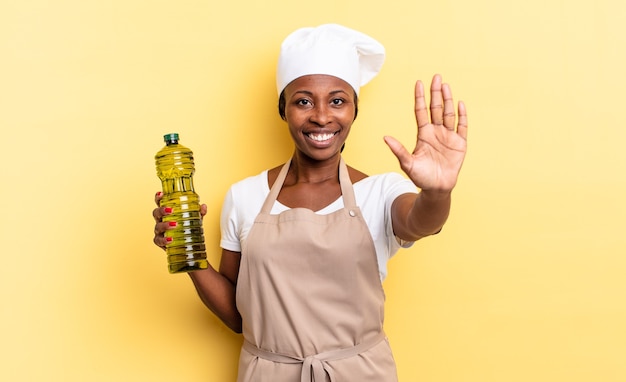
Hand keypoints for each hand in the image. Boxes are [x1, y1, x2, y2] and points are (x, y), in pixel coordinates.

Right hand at [152, 192, 207, 249]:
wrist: (186, 245)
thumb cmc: (187, 229)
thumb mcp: (195, 219)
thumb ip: (199, 213)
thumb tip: (203, 206)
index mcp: (167, 212)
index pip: (160, 202)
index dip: (158, 197)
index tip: (161, 193)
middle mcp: (161, 220)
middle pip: (156, 213)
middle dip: (161, 210)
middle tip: (171, 210)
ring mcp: (159, 231)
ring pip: (157, 226)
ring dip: (165, 225)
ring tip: (175, 225)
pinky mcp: (160, 241)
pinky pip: (158, 240)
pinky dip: (164, 240)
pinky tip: (170, 239)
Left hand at [384, 74, 467, 192]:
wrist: (436, 188)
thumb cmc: (421, 177)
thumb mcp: (407, 163)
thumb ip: (398, 150)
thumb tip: (385, 138)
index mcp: (423, 134)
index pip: (421, 111)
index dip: (420, 97)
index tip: (419, 83)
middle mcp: (436, 132)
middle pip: (436, 108)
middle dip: (435, 93)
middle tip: (436, 77)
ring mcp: (448, 136)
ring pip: (448, 114)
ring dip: (448, 100)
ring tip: (446, 85)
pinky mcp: (460, 144)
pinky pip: (462, 126)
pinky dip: (462, 115)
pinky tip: (460, 104)